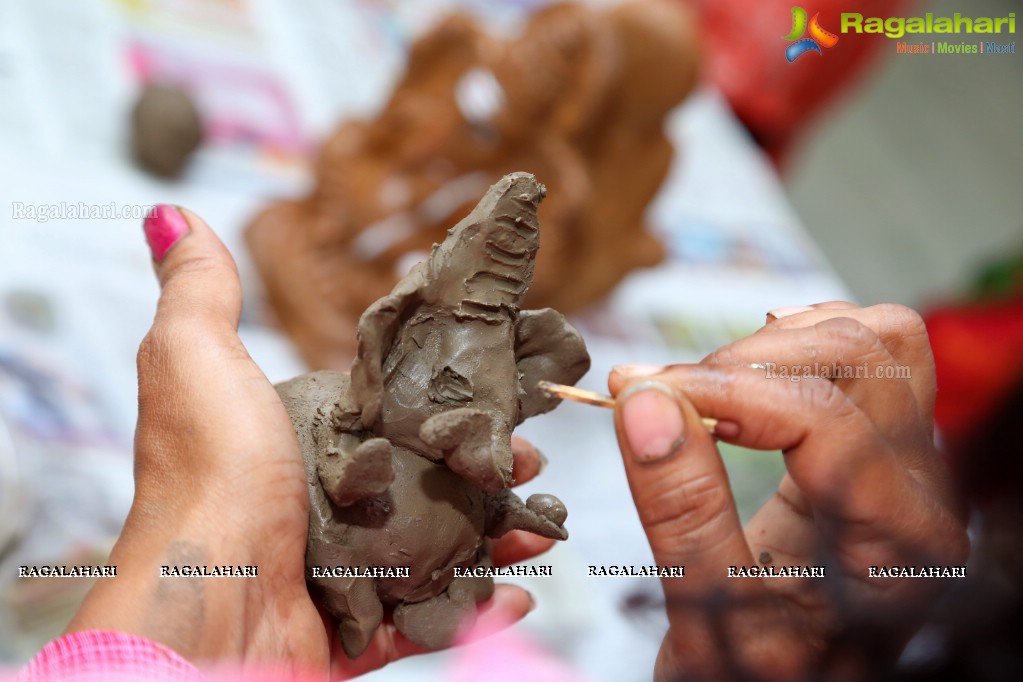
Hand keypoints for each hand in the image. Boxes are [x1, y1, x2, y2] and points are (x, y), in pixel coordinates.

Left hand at [67, 206, 551, 678]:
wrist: (207, 600)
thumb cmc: (207, 476)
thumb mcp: (196, 359)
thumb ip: (198, 291)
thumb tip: (169, 215)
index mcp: (295, 443)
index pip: (385, 415)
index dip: (441, 403)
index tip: (496, 391)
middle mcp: (319, 506)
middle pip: (420, 481)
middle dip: (483, 470)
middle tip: (532, 458)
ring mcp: (340, 573)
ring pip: (437, 549)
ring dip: (495, 533)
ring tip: (541, 521)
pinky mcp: (358, 629)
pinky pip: (431, 617)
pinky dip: (479, 605)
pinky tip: (521, 588)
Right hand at [608, 302, 968, 680]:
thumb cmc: (754, 672)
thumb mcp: (707, 610)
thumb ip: (682, 508)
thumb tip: (644, 401)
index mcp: (897, 543)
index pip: (823, 418)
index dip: (724, 391)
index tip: (639, 392)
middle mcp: (923, 491)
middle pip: (866, 355)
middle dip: (750, 359)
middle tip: (666, 391)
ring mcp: (910, 464)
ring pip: (878, 338)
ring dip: (781, 341)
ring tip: (708, 381)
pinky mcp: (880, 448)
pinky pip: (872, 355)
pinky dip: (804, 342)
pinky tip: (750, 373)